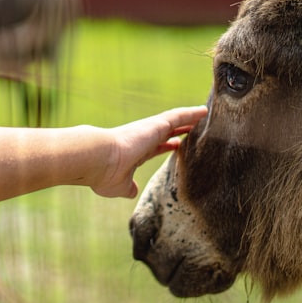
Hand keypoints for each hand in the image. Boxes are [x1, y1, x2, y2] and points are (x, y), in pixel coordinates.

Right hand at [91, 106, 207, 197]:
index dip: (167, 146)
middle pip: (166, 132)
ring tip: (204, 114)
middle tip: (193, 128)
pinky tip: (204, 111)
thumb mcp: (119, 186)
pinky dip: (191, 113)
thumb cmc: (105, 174)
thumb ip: (128, 188)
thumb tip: (133, 191)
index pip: (155, 147)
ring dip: (189, 118)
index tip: (177, 144)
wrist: (98, 159)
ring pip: (174, 120)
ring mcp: (150, 130)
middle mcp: (143, 139)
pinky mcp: (156, 124)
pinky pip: (179, 116)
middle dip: (179, 130)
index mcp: (136, 153)